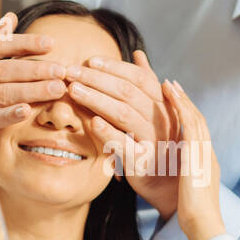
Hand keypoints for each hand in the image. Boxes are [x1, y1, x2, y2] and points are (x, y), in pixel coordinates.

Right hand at [0, 12, 68, 169]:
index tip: (50, 44)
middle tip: (61, 70)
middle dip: (35, 69)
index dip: (24, 44)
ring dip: (32, 90)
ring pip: (1, 93)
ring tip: (56, 89)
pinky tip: (28, 110)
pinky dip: (10, 114)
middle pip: (2, 70)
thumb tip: (10, 18)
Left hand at [64, 50, 179, 219]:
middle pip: (128, 92)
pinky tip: (91, 122)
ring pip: (124, 114)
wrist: (168, 185)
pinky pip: (124, 146)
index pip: (139, 78)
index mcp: (164, 105)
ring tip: (73, 90)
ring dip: (96, 99)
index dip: (114, 67)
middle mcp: (161, 120)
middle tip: (70, 71)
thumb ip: (147, 83)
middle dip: (97, 78)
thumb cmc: (158, 143)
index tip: (89, 60)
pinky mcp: (142, 163)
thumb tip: (138, 53)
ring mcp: (153, 141)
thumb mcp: (157, 112)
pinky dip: (108, 133)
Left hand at [160, 79, 224, 239]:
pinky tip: (168, 96)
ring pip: (194, 118)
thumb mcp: (187, 194)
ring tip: (167, 84)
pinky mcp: (198, 155)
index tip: (176, 103)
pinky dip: (180, 107)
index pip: (197, 134)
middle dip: (184, 102)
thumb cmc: (193, 217)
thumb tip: (175, 179)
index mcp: (206, 163)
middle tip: (172, 85)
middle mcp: (208, 155)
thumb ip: (183, 181)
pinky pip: (189, 124)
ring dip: (181, 99)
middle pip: (198, 121)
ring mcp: (205, 153)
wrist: (204, 225)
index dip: (186, 116)